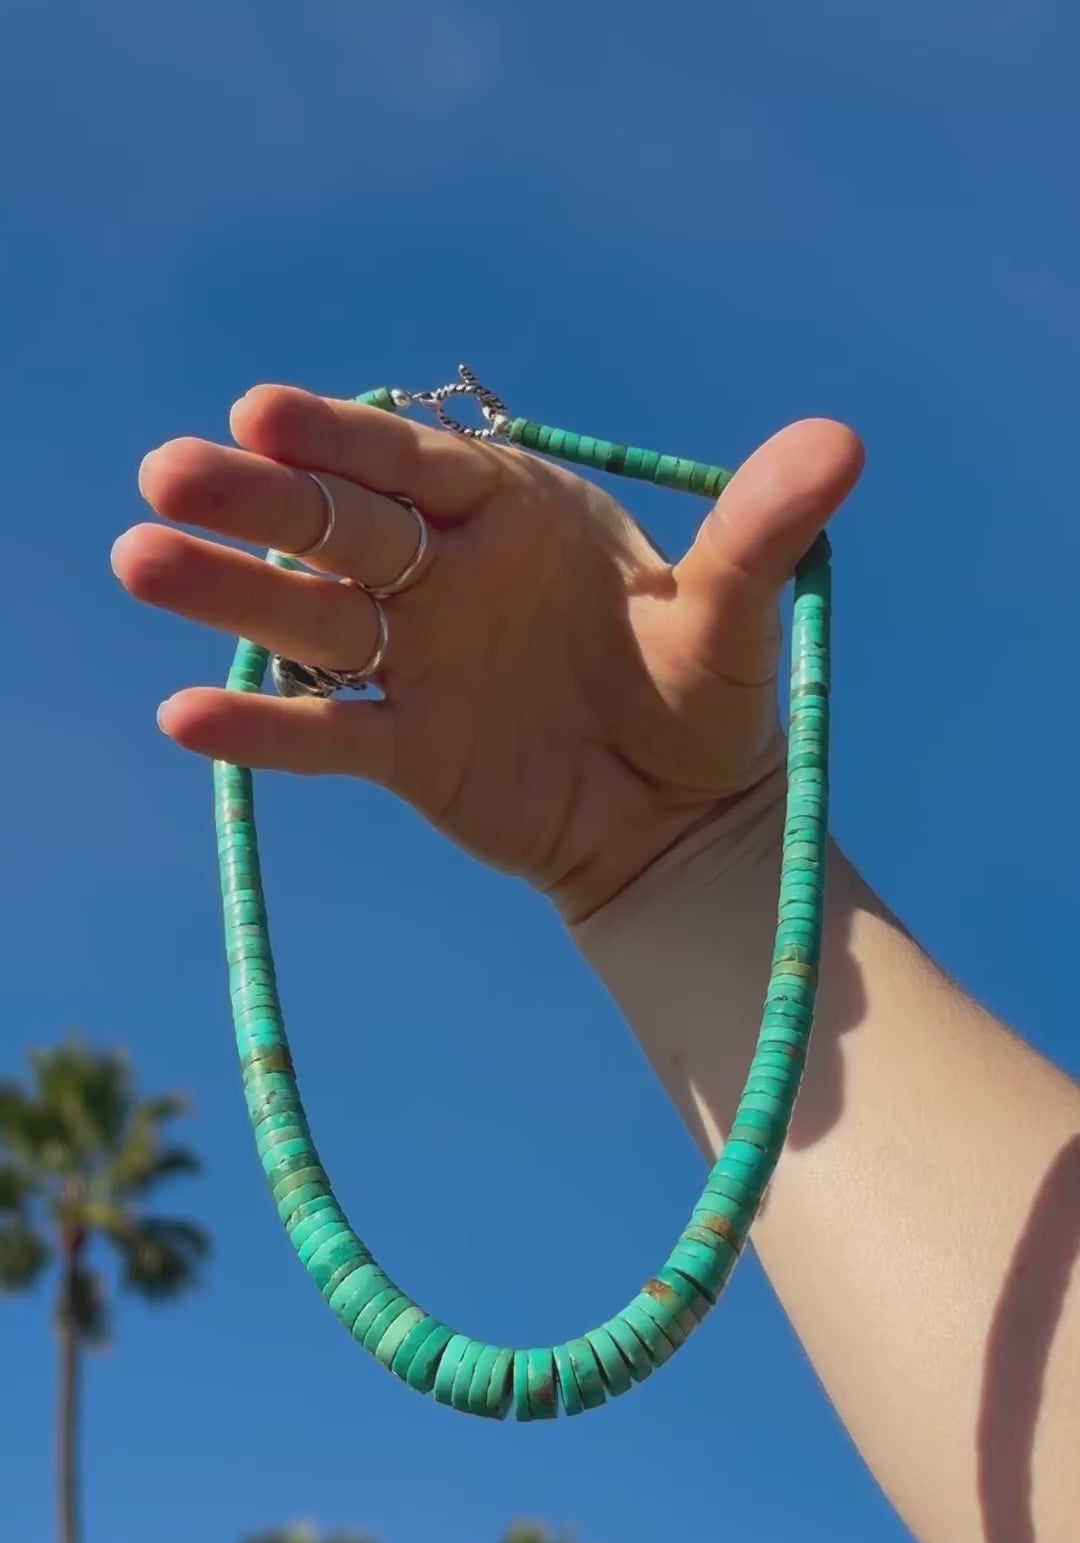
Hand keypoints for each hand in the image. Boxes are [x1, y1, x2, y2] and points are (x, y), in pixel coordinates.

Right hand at [113, 386, 862, 920]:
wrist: (685, 826)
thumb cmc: (709, 703)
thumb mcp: (737, 616)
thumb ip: (759, 530)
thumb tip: (841, 445)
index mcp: (513, 514)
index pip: (414, 463)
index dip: (342, 437)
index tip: (264, 411)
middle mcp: (446, 574)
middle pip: (338, 528)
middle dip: (258, 502)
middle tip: (168, 473)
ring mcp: (419, 662)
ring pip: (311, 618)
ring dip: (229, 592)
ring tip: (138, 560)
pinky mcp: (408, 750)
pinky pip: (328, 735)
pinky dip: (266, 727)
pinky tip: (187, 715)